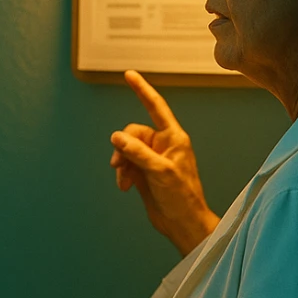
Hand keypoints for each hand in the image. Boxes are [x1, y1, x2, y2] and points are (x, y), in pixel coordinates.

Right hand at [110, 69, 219, 255]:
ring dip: (121, 163)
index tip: (130, 74)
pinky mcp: (144, 173)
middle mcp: (163, 145)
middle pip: (133, 132)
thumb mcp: (160, 172)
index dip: (142, 90)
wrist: (181, 223)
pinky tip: (125, 187)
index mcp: (174, 138)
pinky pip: (126, 164)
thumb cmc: (181, 197)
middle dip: (123, 147)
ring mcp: (153, 159)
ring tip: (123, 180)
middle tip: (119, 164)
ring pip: (126, 149)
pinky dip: (122, 174)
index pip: (156, 107)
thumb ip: (138, 152)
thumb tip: (116, 137)